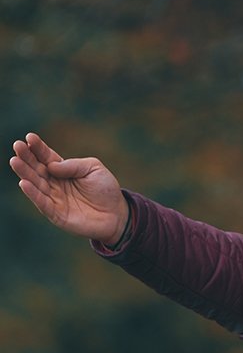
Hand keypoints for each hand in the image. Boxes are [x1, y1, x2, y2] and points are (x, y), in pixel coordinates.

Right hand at [10, 132, 129, 243]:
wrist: (117, 214)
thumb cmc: (105, 189)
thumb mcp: (94, 168)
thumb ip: (73, 165)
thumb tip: (51, 166)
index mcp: (63, 170)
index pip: (46, 157)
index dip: (38, 148)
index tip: (29, 137)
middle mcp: (55, 183)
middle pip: (37, 169)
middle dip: (26, 157)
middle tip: (17, 145)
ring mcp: (54, 199)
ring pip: (36, 184)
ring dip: (25, 173)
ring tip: (15, 161)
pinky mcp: (56, 214)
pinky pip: (42, 203)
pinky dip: (33, 194)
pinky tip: (24, 183)